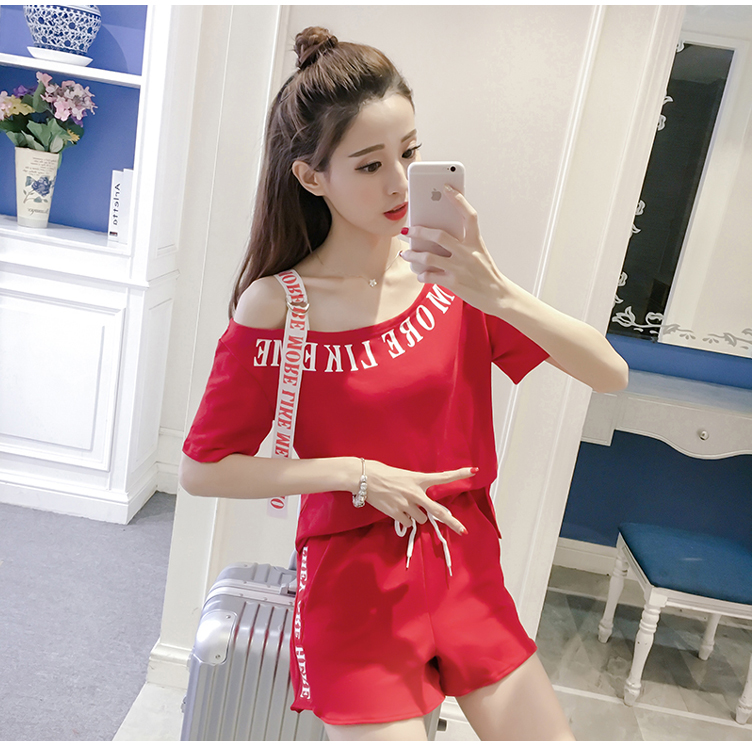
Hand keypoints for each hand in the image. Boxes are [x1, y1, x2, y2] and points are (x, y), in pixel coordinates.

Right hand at [362, 459, 474, 534]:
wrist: (363, 478)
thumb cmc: (382, 473)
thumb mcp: (403, 476)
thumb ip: (415, 487)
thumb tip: (419, 502)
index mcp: (418, 479)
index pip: (442, 476)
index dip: (459, 474)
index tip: (474, 471)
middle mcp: (415, 493)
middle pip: (438, 511)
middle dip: (452, 522)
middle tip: (463, 531)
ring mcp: (406, 504)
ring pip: (420, 518)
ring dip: (416, 515)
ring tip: (403, 504)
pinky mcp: (396, 513)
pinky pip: (407, 522)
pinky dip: (404, 519)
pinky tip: (395, 510)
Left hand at [401, 185, 503, 314]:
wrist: (498, 296)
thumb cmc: (486, 273)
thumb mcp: (479, 253)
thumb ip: (462, 244)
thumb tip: (436, 238)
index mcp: (475, 242)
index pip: (469, 215)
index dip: (458, 199)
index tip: (447, 186)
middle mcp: (467, 253)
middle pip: (439, 236)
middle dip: (419, 231)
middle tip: (408, 230)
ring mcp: (460, 268)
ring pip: (428, 257)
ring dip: (413, 255)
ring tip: (406, 255)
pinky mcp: (454, 283)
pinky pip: (430, 276)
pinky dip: (422, 275)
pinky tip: (419, 274)